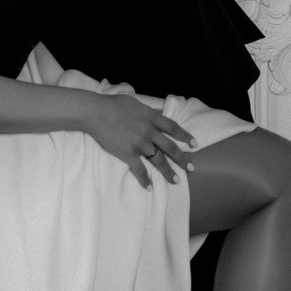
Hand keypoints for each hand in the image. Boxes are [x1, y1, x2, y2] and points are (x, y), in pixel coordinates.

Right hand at [80, 92, 195, 188]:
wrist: (95, 112)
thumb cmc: (113, 104)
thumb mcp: (135, 103)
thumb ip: (148, 110)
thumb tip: (159, 112)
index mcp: (151, 118)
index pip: (173, 128)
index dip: (185, 136)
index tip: (194, 144)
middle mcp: (149, 132)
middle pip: (170, 147)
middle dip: (182, 159)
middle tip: (192, 168)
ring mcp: (139, 144)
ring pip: (158, 160)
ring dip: (168, 172)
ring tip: (176, 181)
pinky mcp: (127, 154)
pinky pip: (139, 169)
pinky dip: (144, 179)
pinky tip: (149, 187)